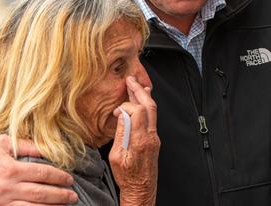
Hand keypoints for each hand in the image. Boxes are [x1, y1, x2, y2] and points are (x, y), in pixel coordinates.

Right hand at [0, 134, 77, 204]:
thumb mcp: (3, 143)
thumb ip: (27, 145)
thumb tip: (49, 147)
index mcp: (11, 168)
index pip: (43, 174)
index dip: (59, 177)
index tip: (69, 180)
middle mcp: (7, 187)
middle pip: (41, 193)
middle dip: (60, 195)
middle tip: (72, 196)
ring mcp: (1, 202)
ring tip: (64, 205)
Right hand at [109, 76, 159, 205]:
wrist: (141, 190)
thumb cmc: (127, 177)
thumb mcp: (116, 157)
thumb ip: (120, 133)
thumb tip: (121, 115)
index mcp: (140, 141)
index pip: (138, 111)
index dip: (127, 105)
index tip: (117, 109)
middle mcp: (151, 137)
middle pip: (150, 107)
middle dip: (139, 91)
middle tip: (131, 80)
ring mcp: (155, 138)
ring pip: (153, 111)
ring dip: (144, 96)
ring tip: (137, 85)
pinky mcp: (154, 140)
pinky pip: (152, 118)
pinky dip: (146, 106)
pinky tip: (141, 101)